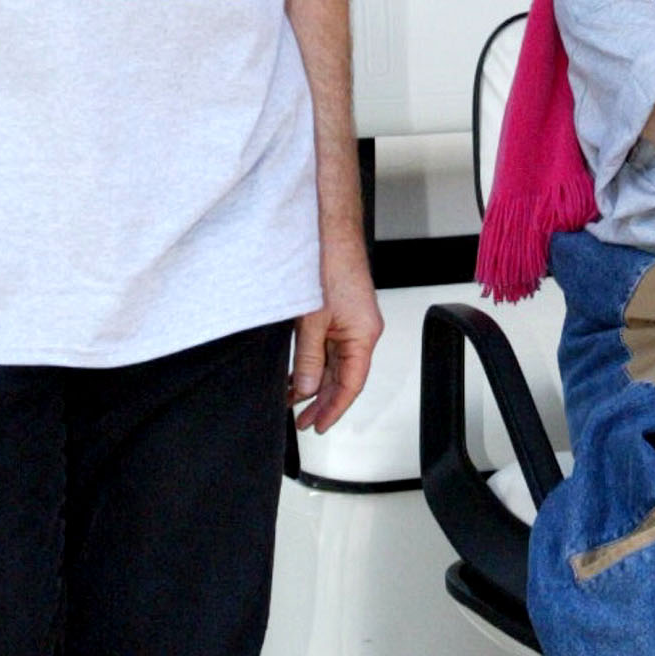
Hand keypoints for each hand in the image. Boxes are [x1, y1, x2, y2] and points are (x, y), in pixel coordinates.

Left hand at [289, 236, 382, 433]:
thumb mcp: (312, 320)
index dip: (334, 409)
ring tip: (290, 400)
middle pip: (343, 376)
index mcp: (363, 335)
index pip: (351, 384)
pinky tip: (296, 373)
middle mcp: (361, 331)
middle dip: (321, 401)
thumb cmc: (329, 264)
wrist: (328, 229)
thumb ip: (308, 359)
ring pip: (332, 362)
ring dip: (313, 382)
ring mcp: (349, 322)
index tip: (318, 426)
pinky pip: (326, 346)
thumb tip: (305, 389)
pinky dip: (312, 362)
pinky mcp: (338, 312)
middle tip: (302, 421)